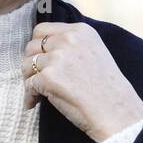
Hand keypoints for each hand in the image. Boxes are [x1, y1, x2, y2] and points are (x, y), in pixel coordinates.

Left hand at [21, 21, 142, 140]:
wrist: (117, 112)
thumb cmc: (107, 88)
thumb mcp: (95, 52)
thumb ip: (72, 45)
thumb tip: (45, 49)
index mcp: (80, 31)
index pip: (42, 29)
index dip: (38, 46)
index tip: (40, 60)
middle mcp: (67, 40)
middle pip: (31, 46)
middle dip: (31, 63)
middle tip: (36, 78)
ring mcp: (57, 58)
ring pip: (26, 65)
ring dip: (28, 80)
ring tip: (37, 92)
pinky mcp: (48, 78)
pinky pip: (28, 85)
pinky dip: (29, 97)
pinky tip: (33, 104)